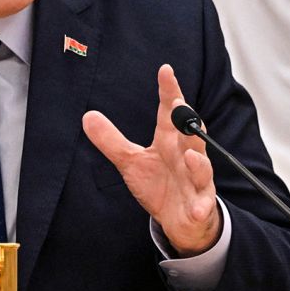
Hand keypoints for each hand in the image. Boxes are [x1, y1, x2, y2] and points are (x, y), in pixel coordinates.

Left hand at [82, 64, 220, 255]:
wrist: (180, 220)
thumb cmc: (160, 185)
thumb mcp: (131, 162)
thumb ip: (111, 140)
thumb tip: (87, 116)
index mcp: (169, 142)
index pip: (169, 112)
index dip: (169, 91)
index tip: (165, 70)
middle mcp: (186, 156)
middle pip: (190, 134)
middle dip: (187, 120)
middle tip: (179, 104)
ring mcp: (196, 180)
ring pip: (201, 167)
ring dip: (197, 162)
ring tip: (189, 155)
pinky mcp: (200, 205)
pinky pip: (202, 205)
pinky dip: (200, 207)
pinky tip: (195, 210)